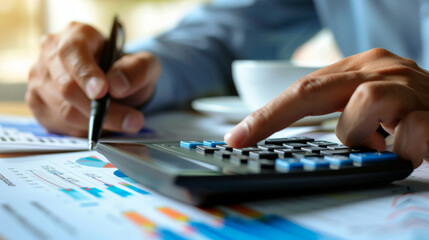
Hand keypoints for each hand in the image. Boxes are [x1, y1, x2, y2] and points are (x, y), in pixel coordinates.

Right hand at [26, 22, 160, 136]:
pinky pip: (59, 125)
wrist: (116, 84)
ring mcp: (40, 79)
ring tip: (125, 124)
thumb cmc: (125, 69)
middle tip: (132, 121)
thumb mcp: (144, 64)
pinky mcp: (38, 103)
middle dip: (99, 110)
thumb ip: (136, 70)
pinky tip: (102, 125)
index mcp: (76, 34)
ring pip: (63, 110)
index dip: (86, 74)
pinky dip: (85, 130)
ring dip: (97, 123)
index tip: (102, 92)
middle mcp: (51, 54)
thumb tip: (117, 85)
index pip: (72, 52)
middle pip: (66, 87)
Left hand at [225, 48, 428, 167]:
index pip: (303, 89)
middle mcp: (381, 69)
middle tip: (242, 139)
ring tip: (382, 140)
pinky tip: (411, 147)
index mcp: (361, 68)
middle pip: (311, 89)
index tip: (236, 137)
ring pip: (362, 104)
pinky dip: (401, 149)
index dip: (266, 114)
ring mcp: (408, 87)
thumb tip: (321, 143)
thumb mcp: (374, 107)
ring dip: (361, 133)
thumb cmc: (414, 111)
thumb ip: (345, 117)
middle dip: (271, 117)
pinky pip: (405, 134)